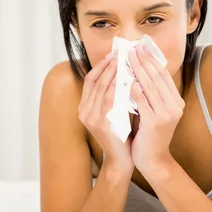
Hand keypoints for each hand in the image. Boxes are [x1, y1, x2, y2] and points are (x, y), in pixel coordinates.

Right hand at [79, 52, 133, 174]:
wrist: (121, 160)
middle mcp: (84, 111)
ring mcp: (91, 118)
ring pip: (101, 88)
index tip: (113, 53)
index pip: (90, 80)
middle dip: (107, 65)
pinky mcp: (101, 123)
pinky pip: (109, 99)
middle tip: (119, 52)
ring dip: (113, 72)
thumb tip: (122, 72)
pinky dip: (117, 86)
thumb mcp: (113, 112)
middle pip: (94, 81)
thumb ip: (113, 96)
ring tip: (124, 60)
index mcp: (84, 107)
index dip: (100, 66)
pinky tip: (127, 78)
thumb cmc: (121, 134)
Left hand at [128, 44, 183, 175]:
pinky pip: (142, 100)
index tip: (140, 48)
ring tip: (126, 58)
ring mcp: (166, 114)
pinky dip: (133, 88)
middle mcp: (175, 106)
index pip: (163, 75)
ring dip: (137, 70)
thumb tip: (137, 71)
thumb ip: (149, 94)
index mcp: (176, 102)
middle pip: (157, 77)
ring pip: (149, 86)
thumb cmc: (148, 135)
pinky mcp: (155, 122)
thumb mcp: (152, 111)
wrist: (152, 160)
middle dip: (143, 60)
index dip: (151, 60)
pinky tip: (124, 78)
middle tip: (132, 47)